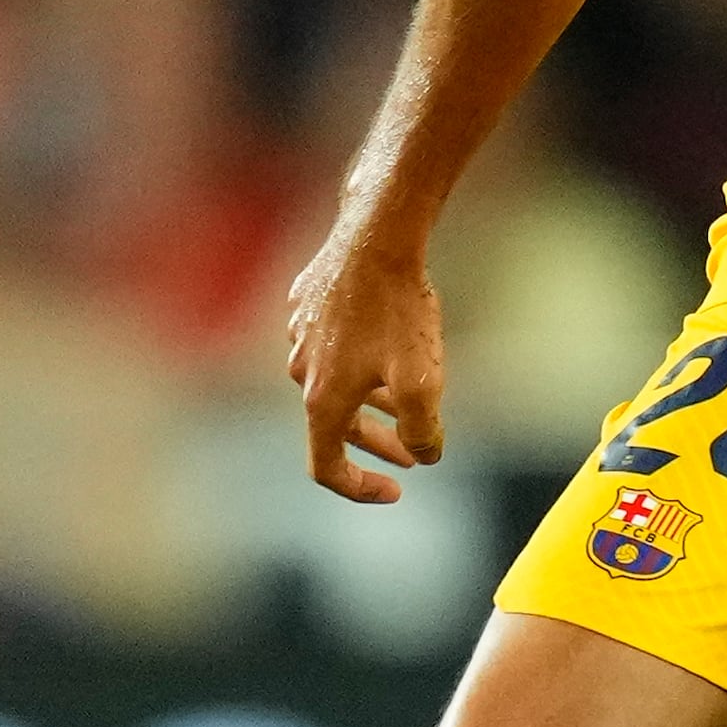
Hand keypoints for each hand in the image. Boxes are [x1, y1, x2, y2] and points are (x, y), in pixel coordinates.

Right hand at [283, 222, 446, 504]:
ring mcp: (300, 336)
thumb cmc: (398, 309)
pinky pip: (332, 348)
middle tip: (413, 454)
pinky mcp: (307, 305)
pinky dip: (360, 362)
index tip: (395, 491)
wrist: (376, 235)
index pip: (325, 468)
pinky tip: (387, 347)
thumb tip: (425, 452)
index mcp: (321, 399)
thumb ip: (423, 430)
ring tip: (407, 401)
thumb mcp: (422, 381)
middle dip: (377, 446)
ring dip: (370, 403)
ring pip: (335, 385)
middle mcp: (302, 371)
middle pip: (335, 428)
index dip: (359, 489)